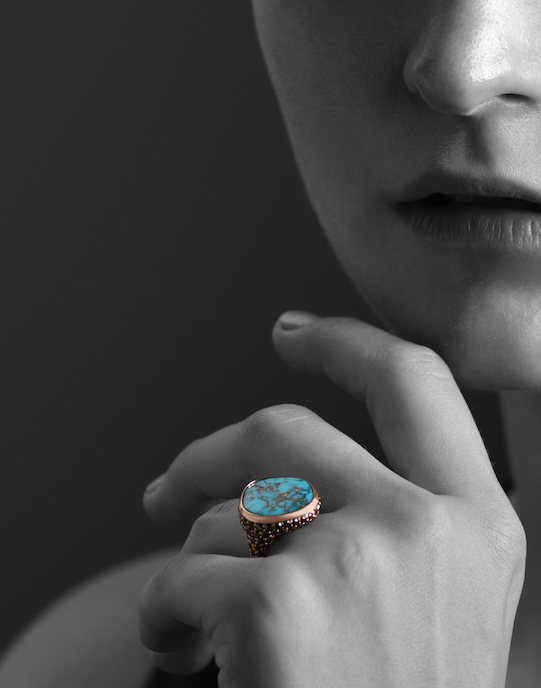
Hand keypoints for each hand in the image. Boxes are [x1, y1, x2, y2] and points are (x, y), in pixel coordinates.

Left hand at [139, 313, 525, 687]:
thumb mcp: (434, 603)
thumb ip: (390, 520)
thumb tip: (289, 475)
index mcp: (478, 521)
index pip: (415, 380)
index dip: (349, 342)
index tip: (292, 332)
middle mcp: (428, 528)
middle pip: (286, 429)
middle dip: (210, 452)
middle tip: (164, 487)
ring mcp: (358, 563)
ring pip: (226, 513)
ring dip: (192, 564)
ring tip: (191, 621)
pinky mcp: (280, 611)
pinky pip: (183, 578)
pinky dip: (167, 616)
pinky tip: (187, 657)